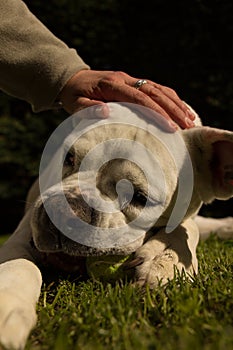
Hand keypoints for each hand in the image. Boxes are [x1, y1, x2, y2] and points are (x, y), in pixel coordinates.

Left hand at [59, 70, 195, 130]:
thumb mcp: (75, 103)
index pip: (139, 98)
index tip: (169, 126)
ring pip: (159, 89)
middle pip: (154, 92)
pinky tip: (181, 109)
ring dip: (176, 103)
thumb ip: (88, 108)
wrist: (73, 79)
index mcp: (112, 85)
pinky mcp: (134, 82)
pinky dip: (171, 98)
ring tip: (190, 120)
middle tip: (186, 126)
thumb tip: (106, 111)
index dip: (155, 112)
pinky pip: (157, 88)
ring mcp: (131, 79)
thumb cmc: (75, 95)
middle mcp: (125, 79)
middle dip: (172, 109)